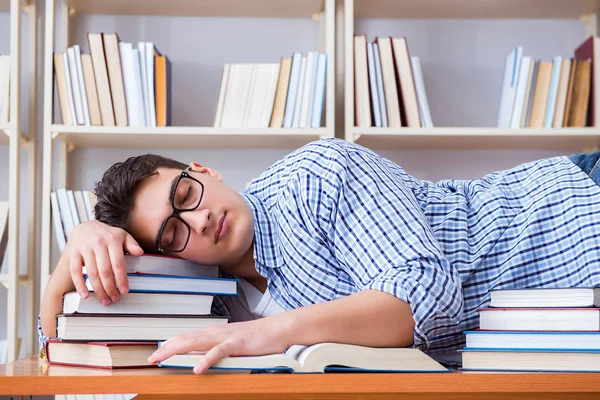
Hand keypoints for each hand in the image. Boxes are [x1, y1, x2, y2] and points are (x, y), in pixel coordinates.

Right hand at [66, 220, 143, 305]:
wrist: (85, 226)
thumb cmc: (107, 234)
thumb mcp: (122, 235)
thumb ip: (132, 244)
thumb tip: (140, 252)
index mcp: (112, 239)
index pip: (118, 263)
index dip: (121, 279)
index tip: (124, 290)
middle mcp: (98, 243)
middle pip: (105, 271)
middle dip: (110, 288)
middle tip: (114, 298)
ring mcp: (85, 248)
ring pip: (92, 273)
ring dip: (98, 289)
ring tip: (104, 300)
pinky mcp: (73, 253)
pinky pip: (75, 271)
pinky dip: (79, 285)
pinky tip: (84, 295)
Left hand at [147, 318, 289, 373]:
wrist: (277, 329)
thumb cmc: (256, 338)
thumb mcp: (232, 343)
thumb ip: (216, 348)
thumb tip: (200, 357)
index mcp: (214, 332)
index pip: (187, 337)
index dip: (170, 344)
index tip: (156, 353)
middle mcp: (216, 332)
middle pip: (186, 338)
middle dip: (167, 348)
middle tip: (151, 358)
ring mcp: (226, 337)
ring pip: (197, 342)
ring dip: (177, 350)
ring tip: (163, 359)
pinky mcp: (237, 344)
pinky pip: (219, 352)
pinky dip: (207, 359)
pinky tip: (197, 368)